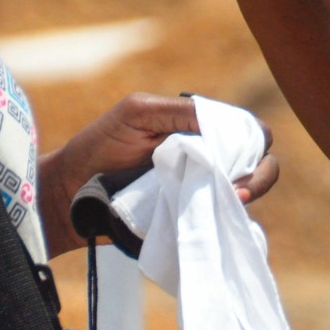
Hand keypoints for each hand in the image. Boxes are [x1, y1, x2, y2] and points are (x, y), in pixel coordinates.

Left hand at [38, 93, 279, 256]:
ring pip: (250, 190)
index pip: (248, 130)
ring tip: (229, 202)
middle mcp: (210, 157)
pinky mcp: (194, 218)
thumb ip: (182, 111)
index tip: (232, 158)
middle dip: (257, 174)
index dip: (250, 142)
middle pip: (261, 161)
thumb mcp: (138, 113)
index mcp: (201, 127)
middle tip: (237, 189)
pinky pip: (228, 218)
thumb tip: (225, 128)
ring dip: (246, 194)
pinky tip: (219, 216)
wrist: (68, 195)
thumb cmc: (99, 146)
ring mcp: (203, 189)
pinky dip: (231, 216)